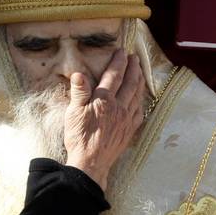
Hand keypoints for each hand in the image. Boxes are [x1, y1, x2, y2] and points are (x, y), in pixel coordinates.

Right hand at [63, 50, 144, 190]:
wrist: (91, 163)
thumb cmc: (79, 137)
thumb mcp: (73, 113)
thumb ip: (79, 92)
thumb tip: (78, 73)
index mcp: (104, 100)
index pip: (114, 75)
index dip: (118, 62)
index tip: (121, 51)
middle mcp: (119, 107)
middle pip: (130, 82)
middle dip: (133, 68)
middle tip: (135, 57)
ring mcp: (127, 119)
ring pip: (137, 95)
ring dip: (139, 81)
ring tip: (139, 72)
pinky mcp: (130, 130)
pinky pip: (140, 110)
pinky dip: (142, 99)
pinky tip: (141, 97)